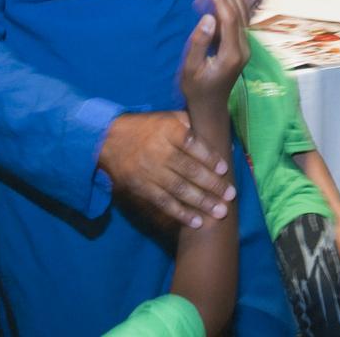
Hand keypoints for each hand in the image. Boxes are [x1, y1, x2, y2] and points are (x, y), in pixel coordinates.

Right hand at [98, 110, 235, 228]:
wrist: (108, 140)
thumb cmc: (146, 128)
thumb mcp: (167, 117)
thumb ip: (190, 123)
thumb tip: (217, 136)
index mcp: (167, 130)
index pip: (192, 144)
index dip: (209, 157)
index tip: (224, 169)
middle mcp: (159, 151)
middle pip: (188, 169)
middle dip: (211, 184)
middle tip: (230, 195)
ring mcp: (150, 171)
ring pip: (178, 189)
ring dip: (201, 202)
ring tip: (219, 212)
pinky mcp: (142, 188)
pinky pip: (164, 203)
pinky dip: (181, 214)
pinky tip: (196, 222)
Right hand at [180, 0, 250, 107]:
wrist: (211, 108)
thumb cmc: (197, 90)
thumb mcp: (191, 69)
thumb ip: (200, 43)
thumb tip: (208, 18)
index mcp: (232, 54)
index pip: (228, 19)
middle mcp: (243, 48)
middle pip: (237, 12)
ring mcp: (245, 47)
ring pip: (240, 14)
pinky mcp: (241, 47)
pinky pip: (237, 20)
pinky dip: (230, 3)